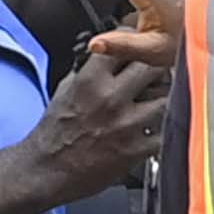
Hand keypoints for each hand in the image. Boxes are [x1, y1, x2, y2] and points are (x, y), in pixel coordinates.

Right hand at [34, 23, 176, 188]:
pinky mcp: (135, 151)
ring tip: (155, 103)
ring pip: (166, 99)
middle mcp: (109, 99)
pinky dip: (161, 130)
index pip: (125, 43)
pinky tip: (152, 129)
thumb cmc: (55, 132)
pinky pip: (163, 133)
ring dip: (163, 99)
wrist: (47, 170)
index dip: (134, 43)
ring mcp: (125, 125)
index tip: (137, 47)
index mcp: (90, 81)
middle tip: (155, 75)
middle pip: (154, 67)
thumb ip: (89, 70)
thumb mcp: (65, 90)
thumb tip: (110, 56)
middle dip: (157, 69)